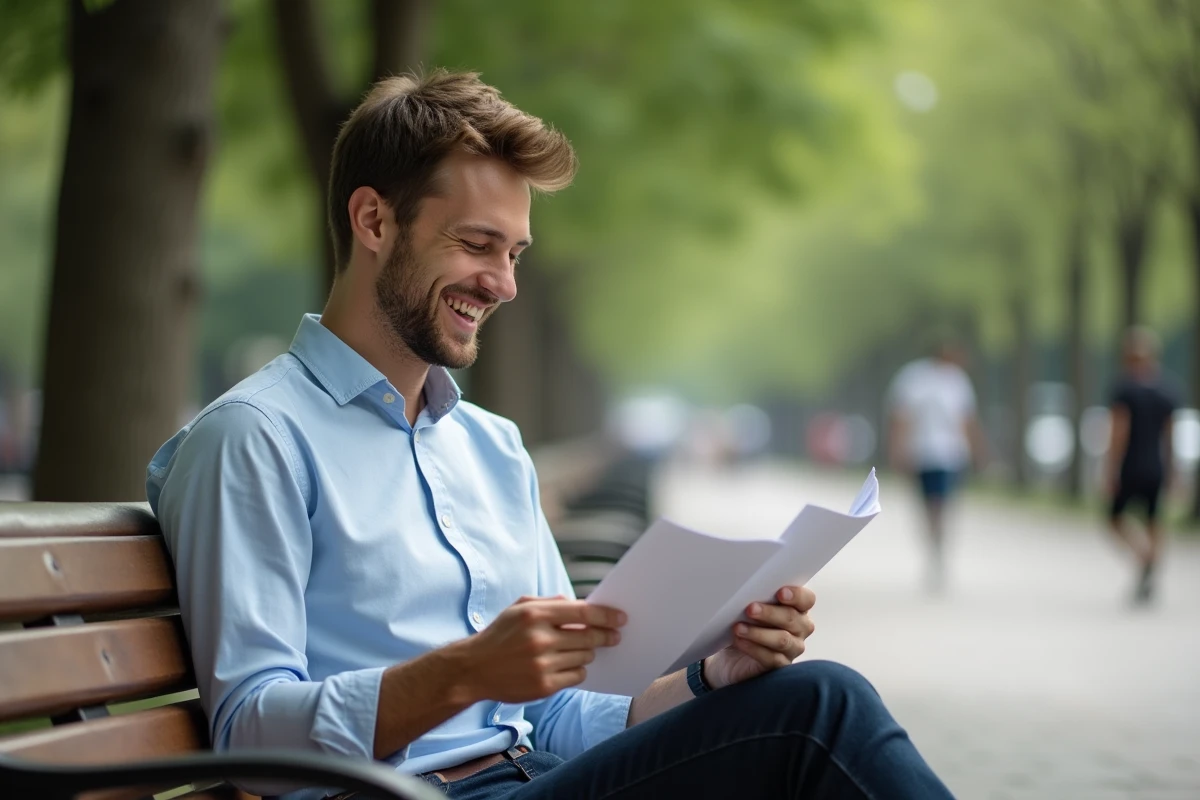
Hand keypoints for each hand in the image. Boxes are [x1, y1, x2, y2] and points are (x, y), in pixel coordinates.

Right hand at [455, 596, 624, 703]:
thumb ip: (549, 602)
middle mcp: (540, 638)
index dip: (606, 615)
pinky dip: (577, 670)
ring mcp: (542, 664)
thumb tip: (579, 604)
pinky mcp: (543, 686)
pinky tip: (568, 665)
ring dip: (588, 653)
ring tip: (582, 650)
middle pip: (589, 636)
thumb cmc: (499, 635)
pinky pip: (576, 676)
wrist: (473, 669)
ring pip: (585, 657)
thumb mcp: (518, 608)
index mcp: (535, 614)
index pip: (583, 612)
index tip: (621, 618)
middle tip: (615, 637)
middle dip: (606, 636)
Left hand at [702, 586, 815, 689]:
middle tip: (750, 609)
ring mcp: (793, 648)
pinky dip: (753, 648)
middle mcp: (800, 628)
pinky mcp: (780, 666)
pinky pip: (772, 658)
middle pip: (792, 618)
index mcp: (797, 607)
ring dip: (758, 632)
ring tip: (738, 627)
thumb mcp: (749, 607)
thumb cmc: (743, 622)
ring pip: (782, 639)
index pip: (806, 599)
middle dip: (770, 613)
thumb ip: (756, 597)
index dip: (796, 595)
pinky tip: (739, 641)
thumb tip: (748, 590)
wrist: (730, 653)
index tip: (780, 592)